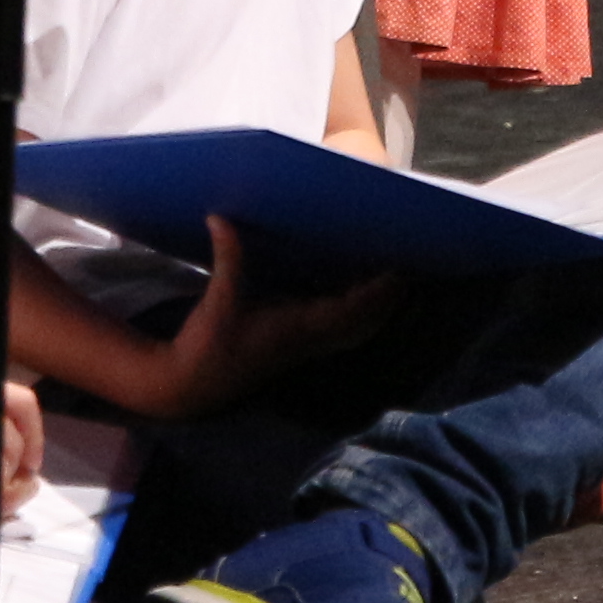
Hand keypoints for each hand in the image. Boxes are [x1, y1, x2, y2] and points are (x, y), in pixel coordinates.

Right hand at [140, 220, 403, 420]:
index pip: (354, 310)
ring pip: (358, 328)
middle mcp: (311, 339)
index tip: (401, 265)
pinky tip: (361, 291)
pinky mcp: (298, 346)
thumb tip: (220, 216)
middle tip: (409, 260)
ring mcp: (307, 345)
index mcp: (301, 327)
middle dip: (391, 297)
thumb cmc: (207, 345)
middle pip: (367, 321)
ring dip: (380, 306)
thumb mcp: (217, 299)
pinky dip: (361, 312)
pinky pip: (343, 330)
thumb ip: (227, 257)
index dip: (380, 291)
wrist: (192, 386)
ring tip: (395, 273)